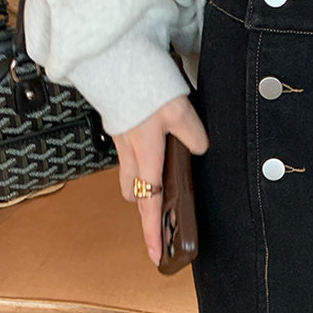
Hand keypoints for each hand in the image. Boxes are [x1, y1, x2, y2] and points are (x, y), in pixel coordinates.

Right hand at [113, 94, 208, 264]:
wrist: (112, 57)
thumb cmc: (144, 83)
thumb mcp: (178, 109)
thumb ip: (192, 133)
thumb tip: (200, 149)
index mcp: (145, 154)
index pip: (150, 203)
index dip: (152, 231)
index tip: (155, 255)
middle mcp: (129, 152)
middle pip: (134, 193)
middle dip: (145, 204)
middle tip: (161, 211)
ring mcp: (120, 139)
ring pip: (129, 173)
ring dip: (141, 180)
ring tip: (159, 176)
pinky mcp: (117, 126)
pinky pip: (127, 152)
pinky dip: (138, 156)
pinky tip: (151, 142)